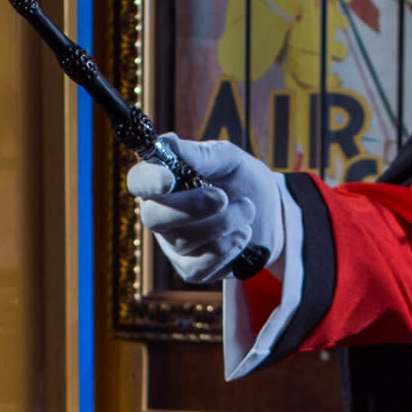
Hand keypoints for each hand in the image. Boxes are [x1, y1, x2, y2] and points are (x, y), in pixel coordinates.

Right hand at [128, 139, 289, 284]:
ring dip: (225, 223)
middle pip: (153, 217)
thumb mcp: (229, 160)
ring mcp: (173, 245)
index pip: (138, 180)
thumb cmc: (243, 182)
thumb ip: (201, 155)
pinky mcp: (191, 270)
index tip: (169, 178)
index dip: (148, 181)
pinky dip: (228, 247)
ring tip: (247, 209)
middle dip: (191, 208)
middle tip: (223, 197)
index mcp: (163, 181)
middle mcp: (160, 213)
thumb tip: (168, 142)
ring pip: (184, 240)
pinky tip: (242, 234)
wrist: (272, 216)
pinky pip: (199, 266)